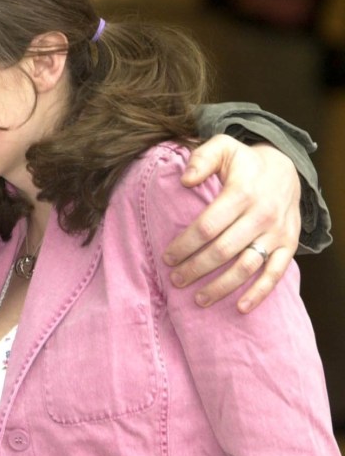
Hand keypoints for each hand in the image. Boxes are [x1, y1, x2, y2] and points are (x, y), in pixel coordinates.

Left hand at [162, 135, 300, 311]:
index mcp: (241, 193)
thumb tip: (184, 179)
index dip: (185, 244)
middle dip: (196, 268)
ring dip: (221, 286)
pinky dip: (259, 293)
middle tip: (175, 279)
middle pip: (223, 250)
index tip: (167, 256)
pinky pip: (275, 274)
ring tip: (198, 298)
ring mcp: (277, 233)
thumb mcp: (222, 147)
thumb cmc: (243, 162)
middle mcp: (261, 215)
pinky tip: (240, 308)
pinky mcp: (288, 246)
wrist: (286, 169)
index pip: (207, 226)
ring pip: (246, 266)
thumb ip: (201, 159)